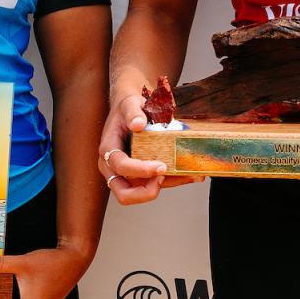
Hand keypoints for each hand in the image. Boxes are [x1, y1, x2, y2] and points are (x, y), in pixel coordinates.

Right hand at [97, 90, 201, 205]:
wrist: (131, 111)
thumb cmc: (127, 109)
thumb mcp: (129, 104)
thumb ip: (133, 113)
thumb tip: (138, 124)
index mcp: (108, 150)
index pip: (120, 167)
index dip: (140, 170)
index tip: (160, 166)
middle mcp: (114, 167)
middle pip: (124, 194)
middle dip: (146, 192)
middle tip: (164, 177)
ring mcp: (128, 174)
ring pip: (144, 193)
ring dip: (168, 186)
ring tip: (191, 175)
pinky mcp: (142, 176)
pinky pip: (156, 185)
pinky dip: (174, 181)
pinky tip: (192, 174)